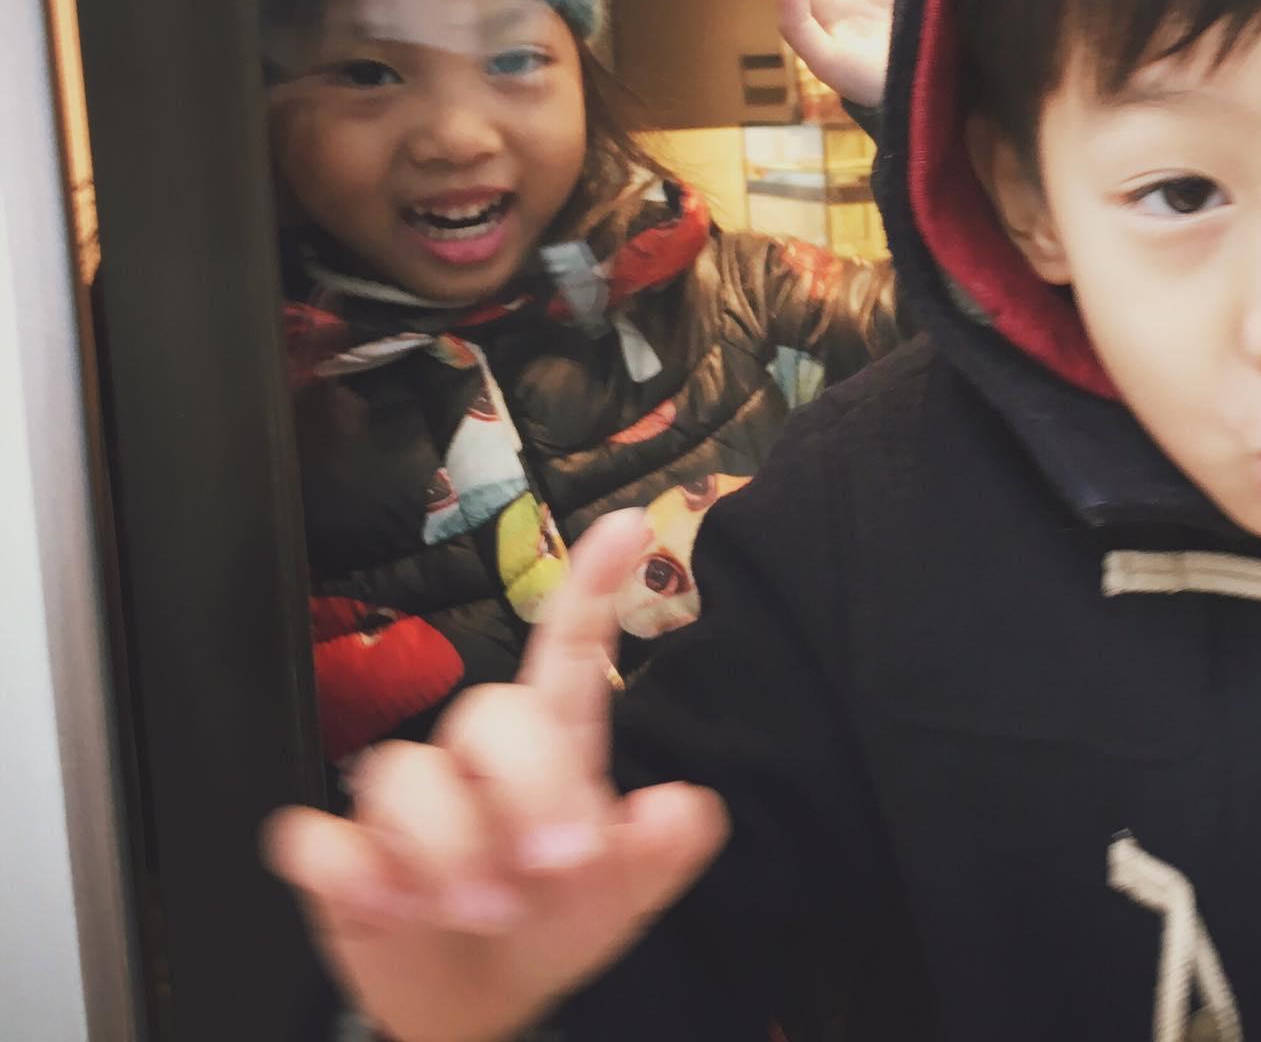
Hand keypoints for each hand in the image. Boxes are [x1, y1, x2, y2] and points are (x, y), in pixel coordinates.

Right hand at [265, 512, 728, 1041]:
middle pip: (488, 711)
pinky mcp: (342, 859)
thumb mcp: (623, 897)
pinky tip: (392, 907)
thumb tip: (682, 808)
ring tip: (487, 910)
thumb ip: (661, 852)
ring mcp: (403, 805)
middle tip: (558, 862)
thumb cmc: (554, 924)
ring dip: (451, 854)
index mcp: (553, 749)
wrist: (484, 1003)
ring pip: (403, 776)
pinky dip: (354, 875)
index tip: (626, 527)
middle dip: (528, 787)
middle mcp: (474, 761)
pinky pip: (317, 838)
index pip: (567, 655)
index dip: (590, 589)